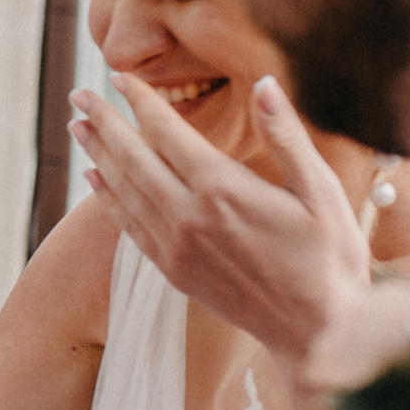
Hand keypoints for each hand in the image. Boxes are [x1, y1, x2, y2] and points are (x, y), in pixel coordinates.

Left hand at [70, 73, 370, 365]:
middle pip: (133, 157)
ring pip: (124, 190)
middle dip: (104, 122)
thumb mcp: (321, 190)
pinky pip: (129, 226)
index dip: (140, 101)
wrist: (318, 332)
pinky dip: (108, 198)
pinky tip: (94, 178)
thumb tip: (265, 83)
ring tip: (78, 126)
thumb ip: (287, 135)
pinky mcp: (173, 271)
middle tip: (79, 95)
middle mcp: (189, 216)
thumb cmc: (330, 257)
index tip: (118, 77)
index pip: (167, 132)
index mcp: (222, 189)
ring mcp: (176, 246)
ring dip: (97, 155)